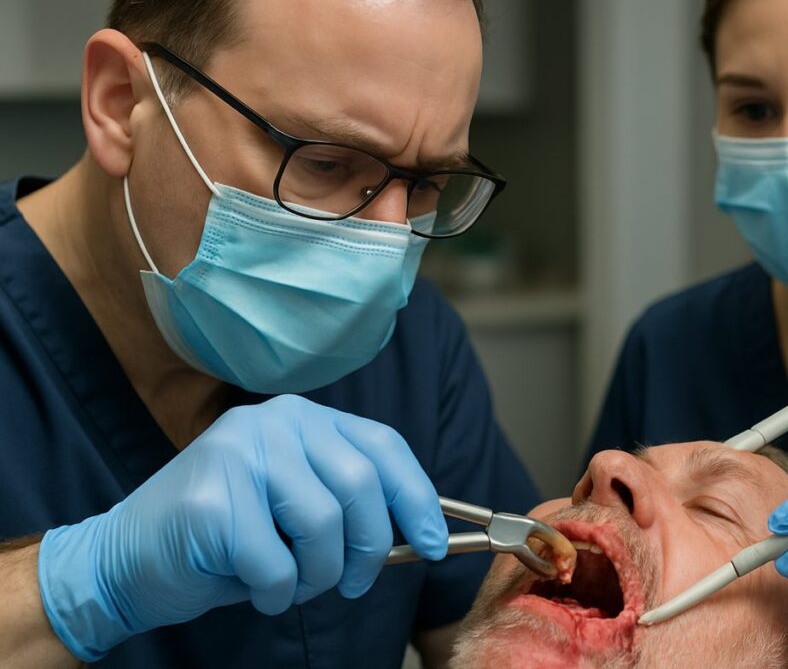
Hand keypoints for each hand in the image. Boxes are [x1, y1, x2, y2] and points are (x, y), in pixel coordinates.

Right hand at [37, 394, 447, 660]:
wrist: (129, 558)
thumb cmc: (230, 537)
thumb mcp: (299, 506)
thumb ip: (350, 504)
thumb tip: (424, 532)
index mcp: (303, 417)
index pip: (383, 447)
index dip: (416, 498)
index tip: (434, 544)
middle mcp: (273, 421)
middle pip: (360, 487)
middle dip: (367, 550)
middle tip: (353, 583)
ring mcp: (239, 453)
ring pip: (323, 528)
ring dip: (317, 576)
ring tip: (291, 582)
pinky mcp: (211, 498)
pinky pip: (277, 566)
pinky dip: (276, 594)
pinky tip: (253, 587)